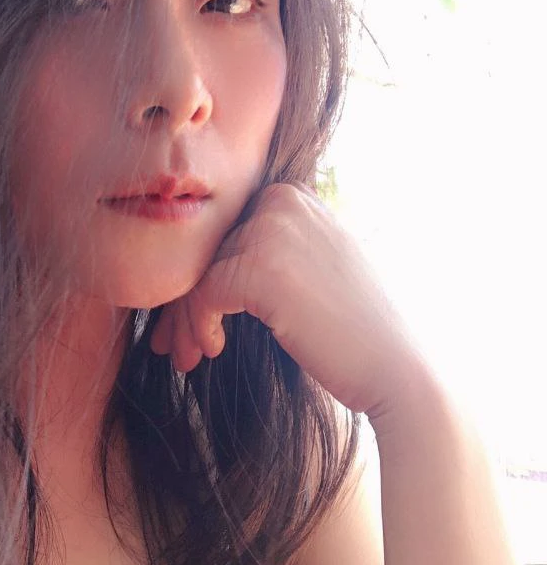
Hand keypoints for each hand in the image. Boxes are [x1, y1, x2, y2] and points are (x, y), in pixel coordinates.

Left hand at [149, 181, 430, 419]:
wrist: (395, 369)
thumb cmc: (353, 330)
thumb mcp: (314, 265)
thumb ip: (271, 248)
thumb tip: (206, 261)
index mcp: (294, 195)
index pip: (222, 233)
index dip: (199, 277)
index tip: (186, 321)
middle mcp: (283, 201)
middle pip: (206, 253)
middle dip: (182, 302)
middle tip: (168, 344)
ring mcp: (273, 231)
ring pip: (198, 275)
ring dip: (185, 321)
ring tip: (184, 357)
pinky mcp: (260, 268)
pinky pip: (203, 295)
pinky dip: (198, 326)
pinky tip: (214, 351)